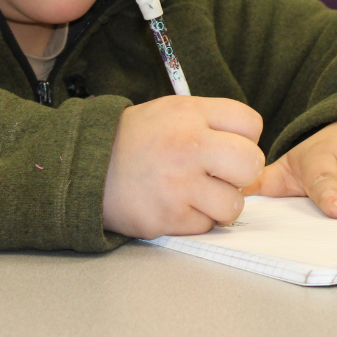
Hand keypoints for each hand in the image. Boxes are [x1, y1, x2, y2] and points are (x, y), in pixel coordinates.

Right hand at [103, 96, 265, 238]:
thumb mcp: (174, 110)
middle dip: (242, 173)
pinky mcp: (166, 219)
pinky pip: (205, 226)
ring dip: (220, 202)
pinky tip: (177, 205)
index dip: (245, 138)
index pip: (252, 124)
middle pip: (251, 165)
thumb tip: (251, 144)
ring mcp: (177, 186)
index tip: (227, 144)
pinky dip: (195, 220)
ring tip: (197, 192)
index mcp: (191, 115)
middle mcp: (186, 148)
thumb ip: (214, 120)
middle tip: (221, 174)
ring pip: (233, 204)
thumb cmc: (137, 139)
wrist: (84, 166)